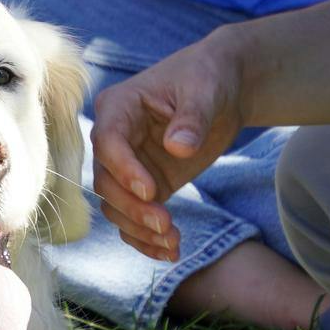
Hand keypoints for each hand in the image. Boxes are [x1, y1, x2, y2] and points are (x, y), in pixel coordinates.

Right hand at [90, 39, 247, 260]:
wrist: (224, 89)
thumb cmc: (209, 78)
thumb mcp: (205, 90)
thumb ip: (192, 118)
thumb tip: (178, 147)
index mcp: (119, 107)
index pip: (107, 141)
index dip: (124, 169)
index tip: (153, 191)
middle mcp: (114, 139)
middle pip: (105, 180)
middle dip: (132, 207)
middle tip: (166, 225)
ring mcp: (127, 165)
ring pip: (115, 205)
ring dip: (139, 228)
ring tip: (173, 243)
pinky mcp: (144, 185)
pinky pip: (133, 216)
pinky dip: (146, 238)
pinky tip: (170, 252)